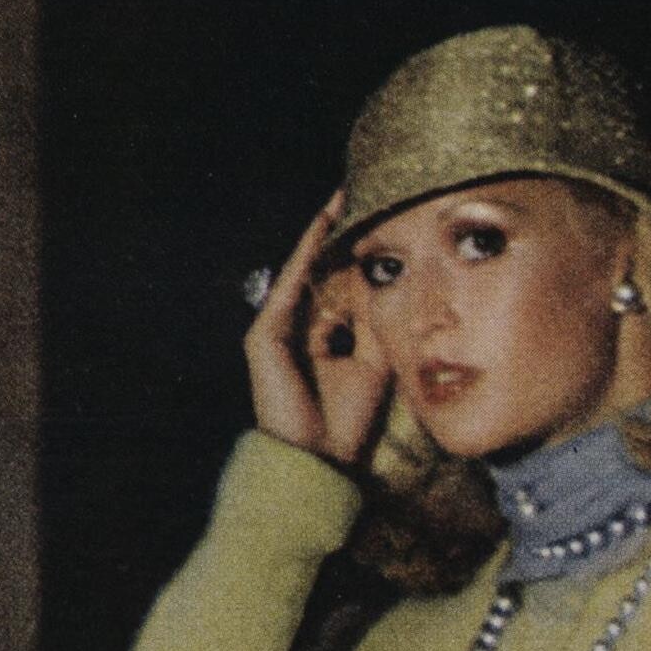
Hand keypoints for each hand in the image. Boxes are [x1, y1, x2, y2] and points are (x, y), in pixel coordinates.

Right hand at [245, 195, 390, 470]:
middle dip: (342, 232)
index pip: (340, 285)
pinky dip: (307, 252)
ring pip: (305, 270)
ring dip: (325, 231)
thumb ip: (376, 318)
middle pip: (322, 271)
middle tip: (366, 188)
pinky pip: (290, 283)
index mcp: (322, 339)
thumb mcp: (374, 359)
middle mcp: (298, 330)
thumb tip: (387, 271)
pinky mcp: (264, 335)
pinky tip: (327, 220)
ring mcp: (277, 331)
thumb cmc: (347, 423)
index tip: (383, 217)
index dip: (358, 253)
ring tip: (347, 192)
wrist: (320, 462)